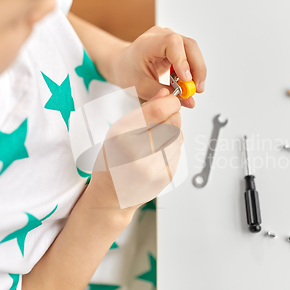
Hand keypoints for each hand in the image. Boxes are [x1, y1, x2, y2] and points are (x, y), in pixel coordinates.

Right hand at [86, 88, 182, 211]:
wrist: (111, 196)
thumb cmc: (112, 161)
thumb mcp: (118, 131)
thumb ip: (144, 111)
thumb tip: (165, 93)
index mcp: (121, 136)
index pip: (157, 111)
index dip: (170, 102)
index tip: (172, 100)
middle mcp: (137, 152)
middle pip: (172, 123)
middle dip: (172, 116)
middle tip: (163, 119)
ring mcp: (153, 167)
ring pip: (178, 137)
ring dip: (173, 132)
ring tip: (157, 138)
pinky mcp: (166, 177)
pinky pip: (178, 152)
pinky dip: (172, 148)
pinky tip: (158, 153)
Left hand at [111, 26, 206, 107]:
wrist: (122, 63)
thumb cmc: (127, 72)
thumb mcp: (142, 88)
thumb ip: (166, 94)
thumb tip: (190, 101)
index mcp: (147, 43)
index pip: (172, 43)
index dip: (183, 60)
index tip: (186, 80)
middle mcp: (161, 36)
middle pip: (189, 45)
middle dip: (197, 68)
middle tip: (197, 89)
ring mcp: (170, 38)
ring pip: (193, 50)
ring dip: (198, 70)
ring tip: (193, 89)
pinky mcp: (176, 45)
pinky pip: (191, 55)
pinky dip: (194, 70)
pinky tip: (188, 83)